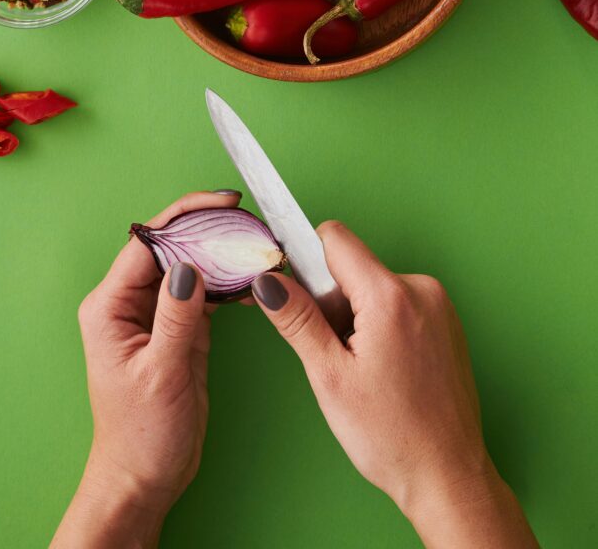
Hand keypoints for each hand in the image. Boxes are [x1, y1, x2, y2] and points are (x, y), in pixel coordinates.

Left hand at [51, 190, 241, 548]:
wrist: (144, 477)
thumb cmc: (140, 434)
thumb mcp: (161, 374)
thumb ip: (177, 317)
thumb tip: (190, 266)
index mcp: (110, 306)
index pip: (148, 243)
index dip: (186, 217)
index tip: (223, 204)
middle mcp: (129, 302)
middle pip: (170, 245)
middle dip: (209, 228)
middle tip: (249, 221)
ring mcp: (156, 312)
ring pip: (191, 263)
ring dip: (222, 252)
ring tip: (257, 243)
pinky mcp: (179, 326)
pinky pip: (204, 289)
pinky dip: (228, 280)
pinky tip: (252, 278)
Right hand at [252, 221, 538, 548]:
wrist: (448, 477)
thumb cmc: (392, 436)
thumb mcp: (329, 376)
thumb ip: (297, 319)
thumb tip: (267, 280)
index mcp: (390, 295)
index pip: (334, 238)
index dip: (306, 262)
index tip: (297, 296)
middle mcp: (421, 289)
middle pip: (353, 266)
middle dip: (332, 301)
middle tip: (337, 355)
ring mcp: (438, 304)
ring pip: (373, 285)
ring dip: (356, 317)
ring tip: (364, 370)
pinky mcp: (445, 322)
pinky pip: (398, 302)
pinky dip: (381, 325)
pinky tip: (385, 370)